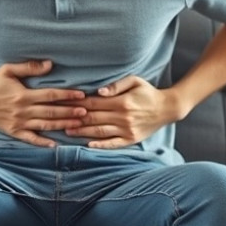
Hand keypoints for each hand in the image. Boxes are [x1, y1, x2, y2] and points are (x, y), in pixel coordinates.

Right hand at [0, 60, 86, 147]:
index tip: (81, 94)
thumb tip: (50, 64)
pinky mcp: (15, 132)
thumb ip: (29, 67)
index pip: (50, 95)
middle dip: (70, 111)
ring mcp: (19, 123)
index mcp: (23, 95)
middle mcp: (23, 110)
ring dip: (62, 125)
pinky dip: (43, 142)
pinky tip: (56, 144)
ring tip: (78, 124)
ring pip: (45, 125)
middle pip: (51, 111)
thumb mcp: (8, 70)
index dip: (66, 95)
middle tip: (86, 111)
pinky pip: (31, 139)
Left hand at [63, 77, 180, 148]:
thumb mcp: (135, 81)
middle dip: (74, 117)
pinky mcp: (130, 139)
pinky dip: (99, 145)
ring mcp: (126, 130)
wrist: (167, 108)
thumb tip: (99, 91)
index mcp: (122, 102)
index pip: (93, 102)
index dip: (77, 103)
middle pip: (93, 117)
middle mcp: (123, 117)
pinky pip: (112, 144)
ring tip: (67, 130)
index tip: (63, 102)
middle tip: (58, 117)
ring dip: (82, 131)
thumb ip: (116, 85)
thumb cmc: (148, 92)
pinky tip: (87, 144)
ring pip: (99, 132)